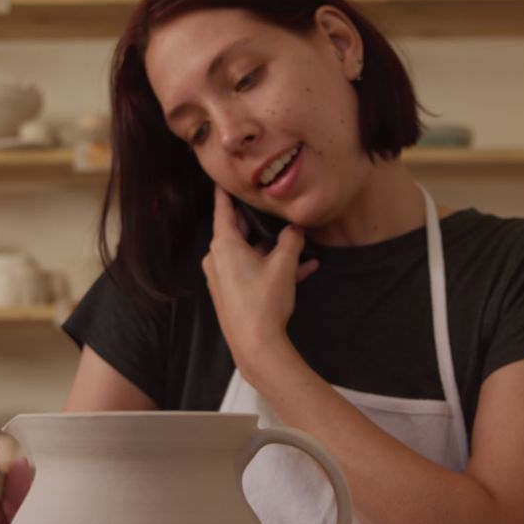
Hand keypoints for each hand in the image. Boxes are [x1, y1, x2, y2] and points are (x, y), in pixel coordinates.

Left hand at [202, 186, 319, 377]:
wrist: (256, 346)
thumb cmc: (265, 300)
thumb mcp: (283, 265)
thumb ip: (290, 241)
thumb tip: (295, 229)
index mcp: (224, 245)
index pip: (222, 209)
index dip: (224, 192)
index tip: (222, 177)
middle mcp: (218, 258)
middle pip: (240, 232)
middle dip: (262, 224)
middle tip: (274, 209)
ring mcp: (223, 277)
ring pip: (251, 254)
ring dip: (276, 251)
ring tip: (304, 249)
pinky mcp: (232, 294)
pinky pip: (253, 272)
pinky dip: (273, 269)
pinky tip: (305, 270)